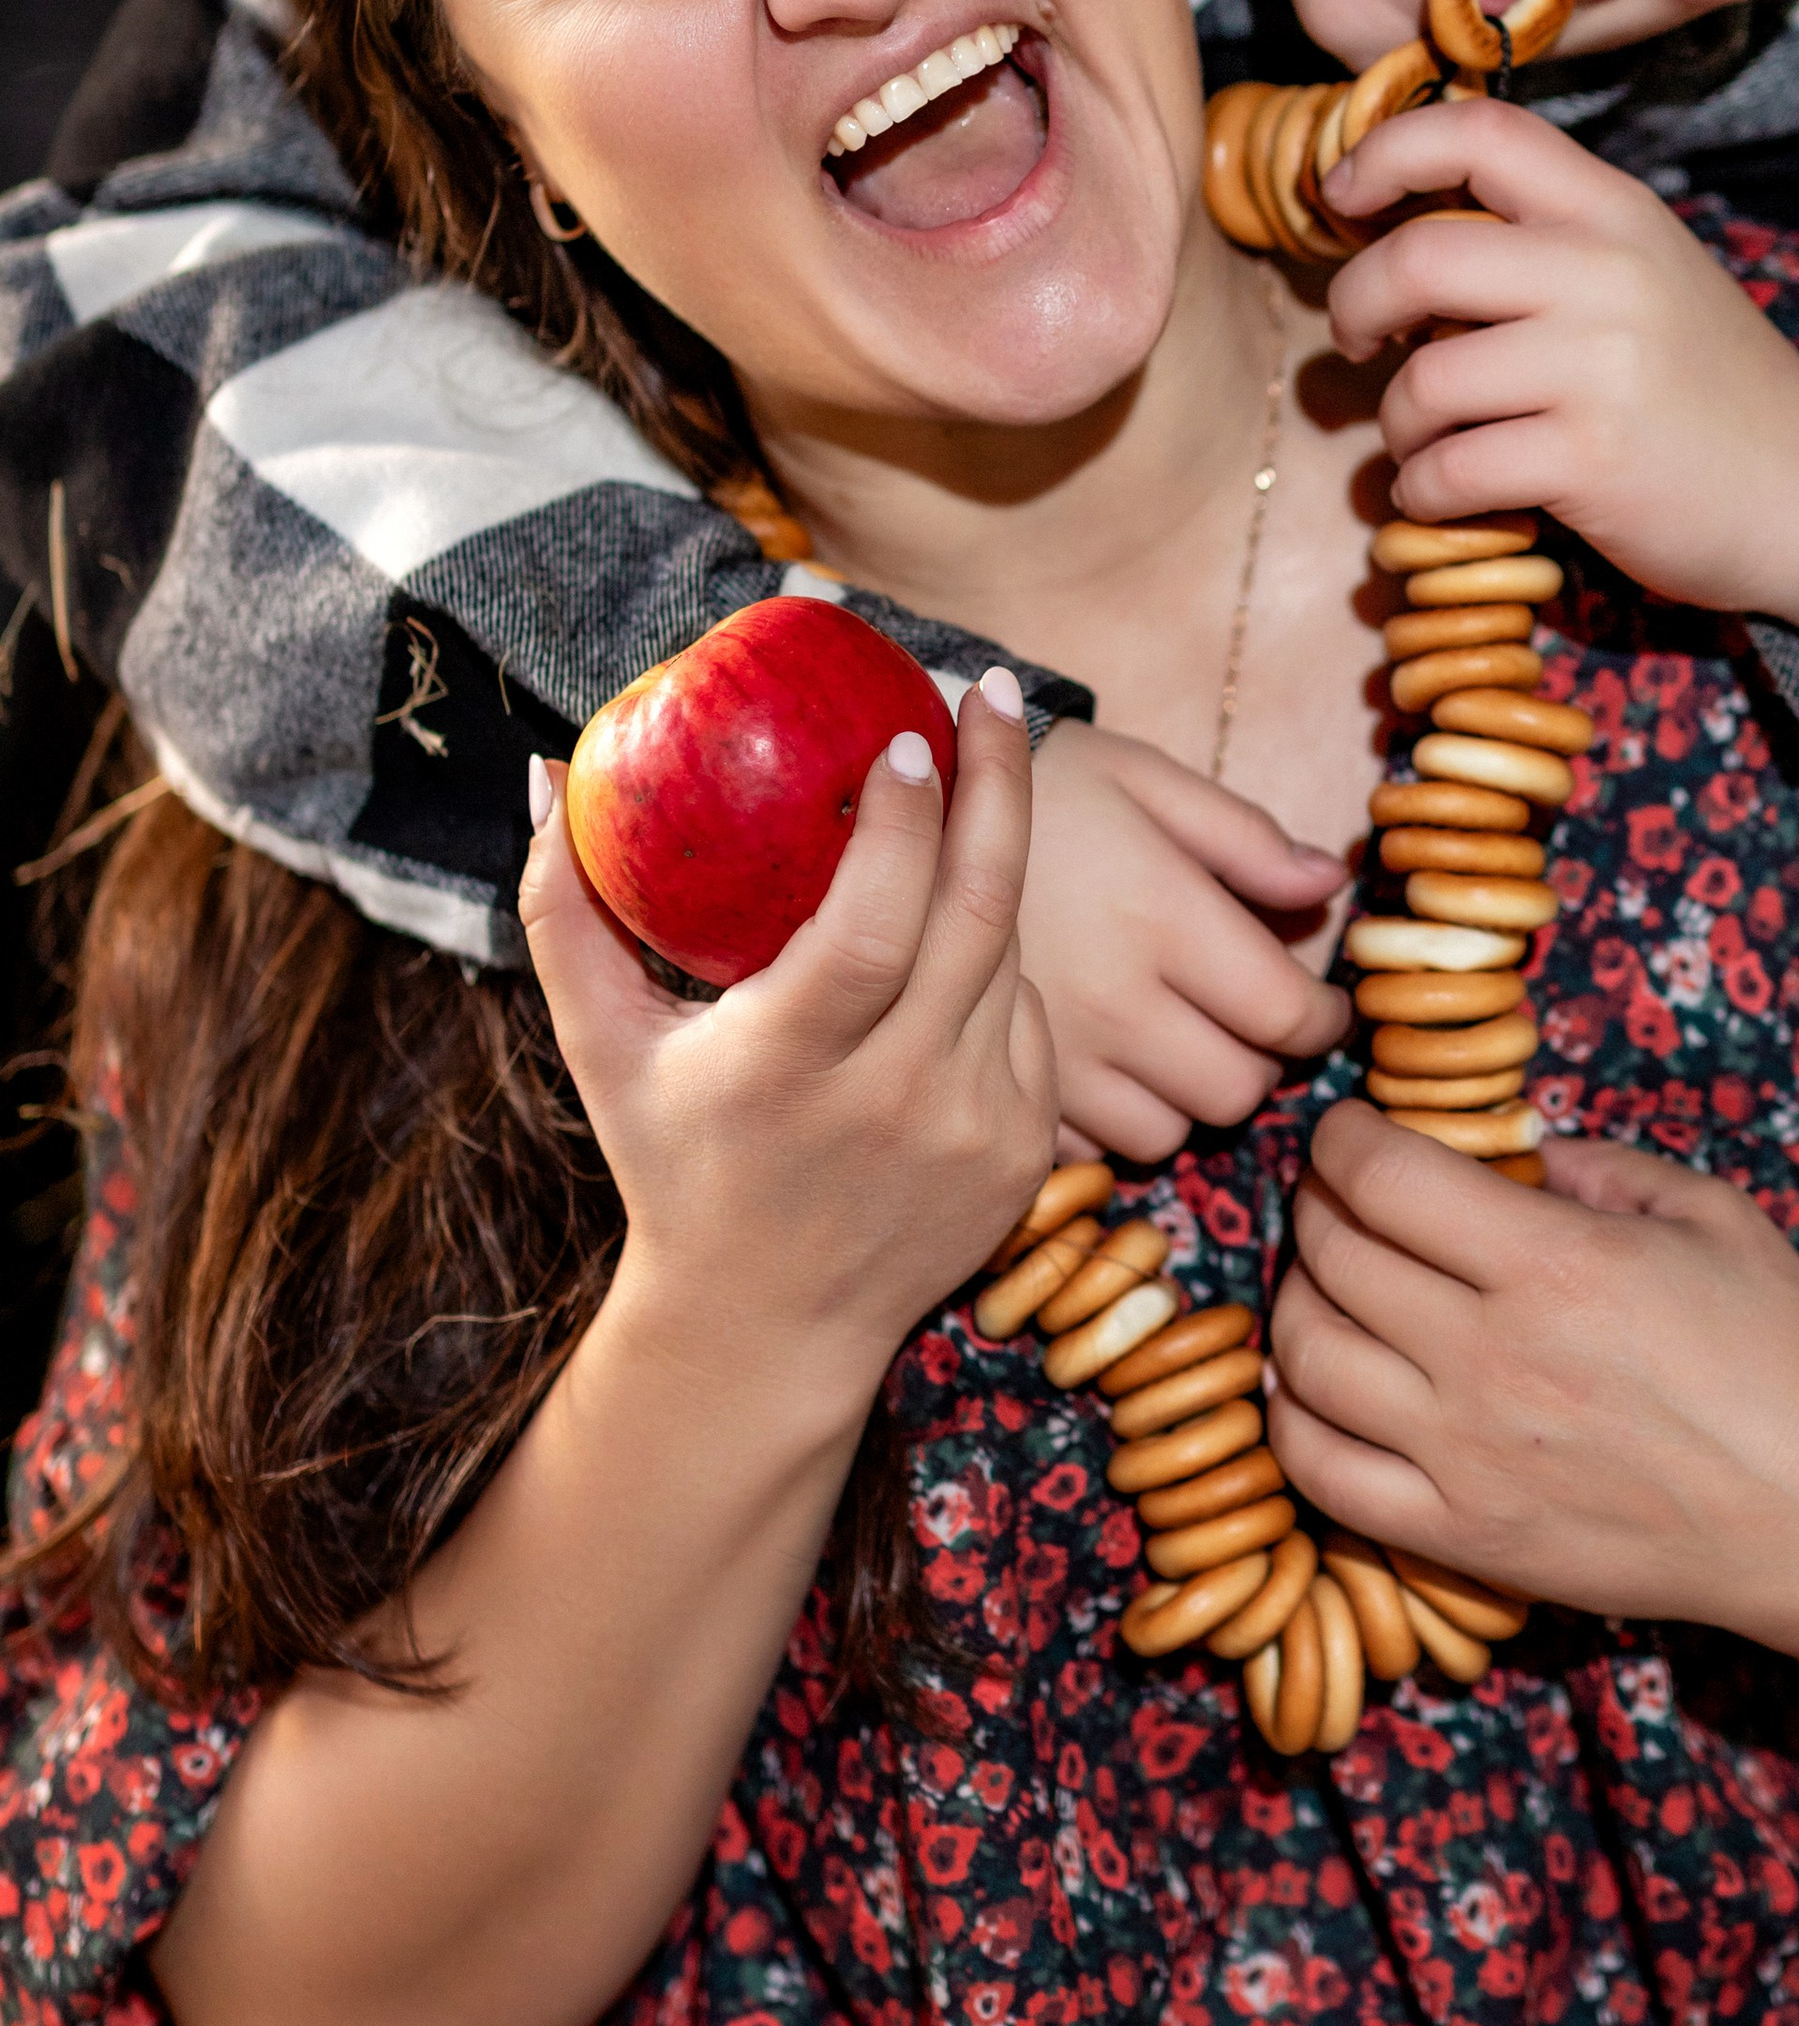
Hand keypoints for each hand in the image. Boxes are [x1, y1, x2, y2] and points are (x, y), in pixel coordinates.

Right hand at [521, 677, 1055, 1444]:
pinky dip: (997, 964)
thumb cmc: (674, 1162)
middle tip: (991, 693)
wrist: (766, 1332)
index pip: (876, 926)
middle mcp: (896, 1102)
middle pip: (978, 915)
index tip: (908, 733)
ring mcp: (974, 1130)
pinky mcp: (1024, 1152)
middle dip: (999, 785)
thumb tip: (537, 772)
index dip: (905, 825)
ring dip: (992, 867)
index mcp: (790, 1068)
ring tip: (968, 791)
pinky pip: (1033, 1017)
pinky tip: (954, 935)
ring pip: (1011, 957)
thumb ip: (560, 909)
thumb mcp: (600, 1044)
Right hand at [1023, 718, 1348, 1162]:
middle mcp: (1114, 1002)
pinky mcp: (1000, 1089)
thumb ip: (1246, 836)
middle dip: (1258, 1060)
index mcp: (1162, 916)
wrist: (904, 816)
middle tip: (1242, 1022)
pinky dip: (1111, 1120)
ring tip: (1168, 1042)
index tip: (1321, 1008)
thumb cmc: (1045, 784)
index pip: (1286, 1014)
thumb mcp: (1146, 779)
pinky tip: (1102, 1063)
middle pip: (1236, 1090)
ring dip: (1185, 1098)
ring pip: (1167, 1134)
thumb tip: (1330, 887)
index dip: (1322, 1019)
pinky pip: (1090, 1150)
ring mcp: (1052, 1057)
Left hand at [1267, 1115, 1798, 1757]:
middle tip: (1342, 1196)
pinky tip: (1319, 1382)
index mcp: (1555, 1262)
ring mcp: (1466, 1456)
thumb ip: (1597, 1165)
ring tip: (1331, 1281)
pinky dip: (1291, 1416)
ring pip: (1305, 1355)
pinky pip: (1319, 1473)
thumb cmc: (1781, 1352)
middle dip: (1319, 1203)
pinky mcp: (1461, 1538)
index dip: (1342, 1137)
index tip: (1351, 1132)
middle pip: (1331, 1253)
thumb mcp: (1709, 1214)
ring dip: (1296, 1300)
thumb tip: (1507, 1148)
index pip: (1378, 1174)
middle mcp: (1492, 1356)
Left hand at [1322, 96, 1798, 659]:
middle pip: (1418, 259)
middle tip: (1358, 338)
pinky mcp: (1591, 461)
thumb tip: (1394, 238)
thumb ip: (1540, 241)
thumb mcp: (1640, 273)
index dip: (1385, 152)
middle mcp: (1607, 272)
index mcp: (1613, 208)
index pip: (1478, 131)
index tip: (1342, 197)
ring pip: (1422, 382)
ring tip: (1425, 441)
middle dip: (1354, 305)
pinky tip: (1447, 494)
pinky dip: (1423, 491)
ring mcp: (1600, 367)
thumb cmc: (1702, 383)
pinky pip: (1447, 470)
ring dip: (1397, 425)